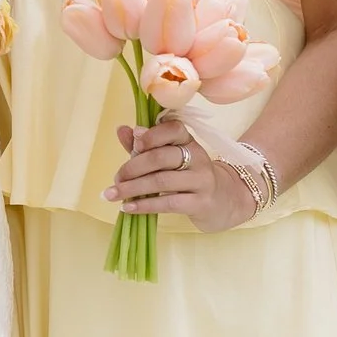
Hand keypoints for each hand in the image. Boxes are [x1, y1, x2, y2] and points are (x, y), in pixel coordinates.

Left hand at [103, 118, 255, 234]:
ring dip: (133, 188)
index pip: (173, 129)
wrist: (223, 200)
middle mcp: (197, 157)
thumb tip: (122, 130)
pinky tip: (128, 207)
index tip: (134, 141)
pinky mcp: (201, 202)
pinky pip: (169, 203)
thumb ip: (145, 144)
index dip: (152, 134)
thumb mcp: (169, 157)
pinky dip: (145, 205)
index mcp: (188, 141)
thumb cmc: (188, 175)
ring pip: (162, 181)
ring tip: (113, 194)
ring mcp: (201, 180)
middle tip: (116, 178)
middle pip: (161, 157)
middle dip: (132, 167)